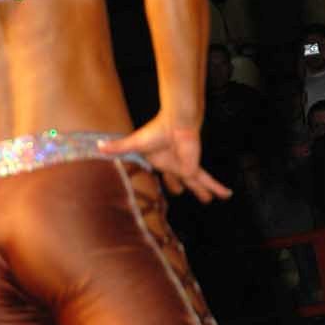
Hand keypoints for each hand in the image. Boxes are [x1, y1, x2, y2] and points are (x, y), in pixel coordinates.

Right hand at [97, 118, 230, 202]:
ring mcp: (186, 168)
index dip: (166, 181)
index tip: (169, 187)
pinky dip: (217, 188)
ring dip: (204, 191)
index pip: (164, 175)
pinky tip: (228, 195)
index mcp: (162, 162)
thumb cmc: (156, 131)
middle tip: (183, 192)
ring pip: (197, 184)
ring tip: (210, 200)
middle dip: (184, 187)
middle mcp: (175, 166)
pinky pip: (208, 180)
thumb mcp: (134, 143)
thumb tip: (96, 146)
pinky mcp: (194, 168)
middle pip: (181, 180)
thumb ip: (117, 147)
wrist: (176, 124)